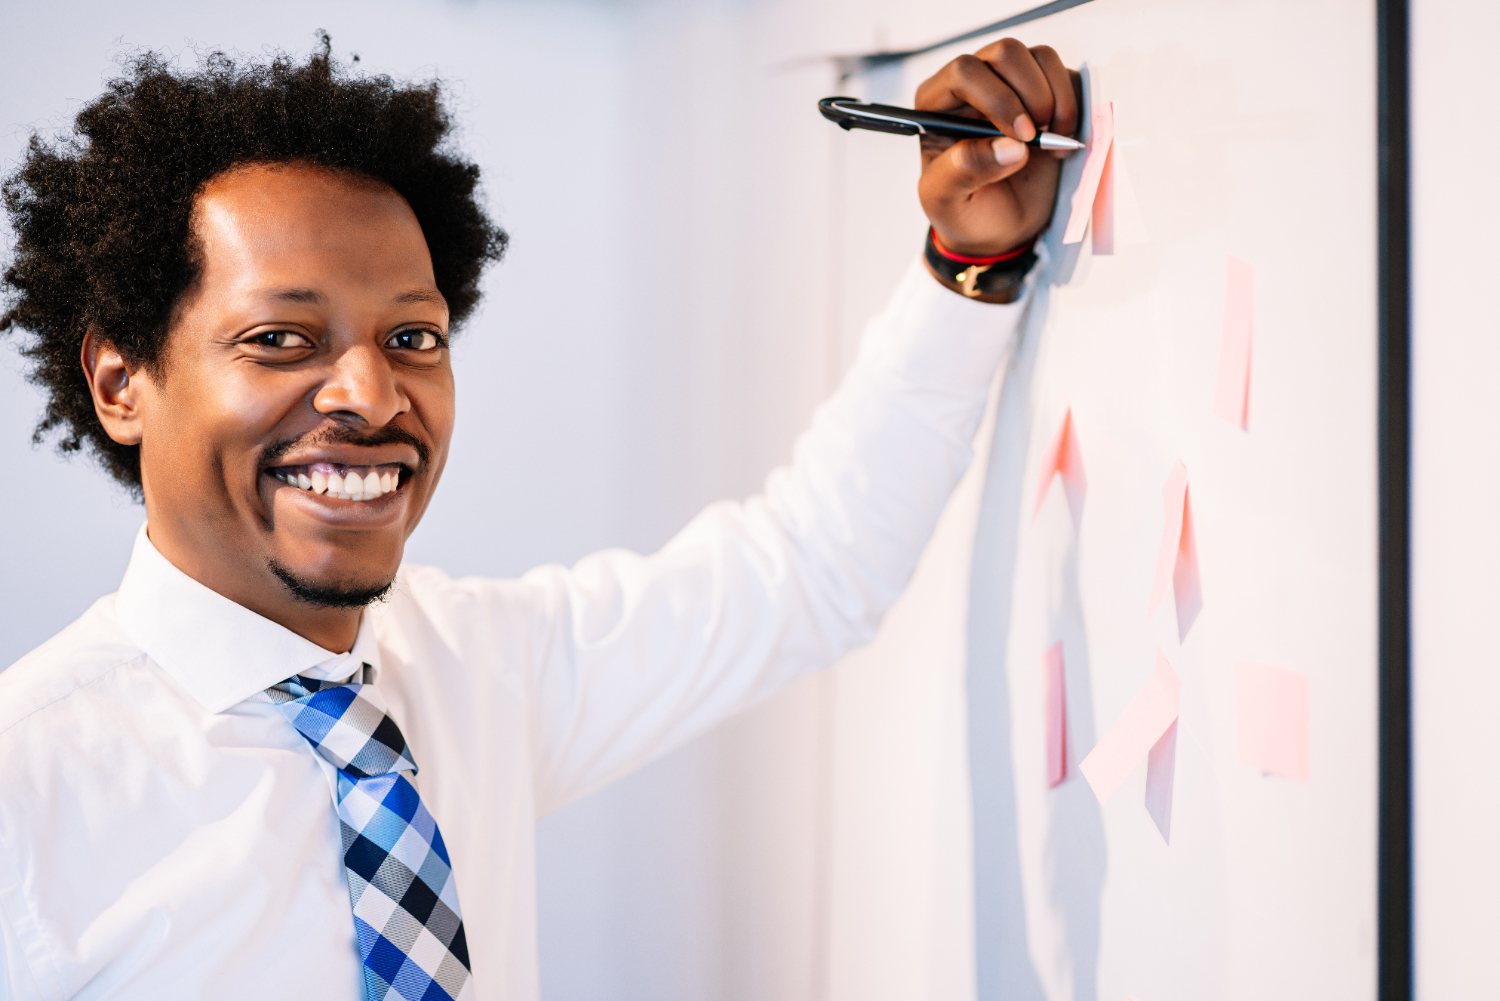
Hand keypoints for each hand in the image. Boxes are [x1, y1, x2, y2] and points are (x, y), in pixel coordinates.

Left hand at [915, 40, 1079, 259]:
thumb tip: (1011, 148)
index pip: (964, 73)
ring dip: (1054, 98)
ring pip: (1037, 57)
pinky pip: (1062, 73)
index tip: (1021, 138)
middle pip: (1004, 54)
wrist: (999, 229)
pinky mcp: (1043, 92)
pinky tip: (1063, 136)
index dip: (998, 99)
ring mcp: (1009, 86)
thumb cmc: (964, 210)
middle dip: (1030, 95)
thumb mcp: (946, 201)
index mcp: (937, 106)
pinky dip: (1072, 102)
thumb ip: (964, 171)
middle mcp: (972, 88)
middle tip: (1036, 139)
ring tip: (1052, 140)